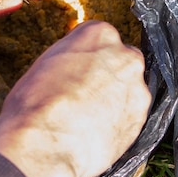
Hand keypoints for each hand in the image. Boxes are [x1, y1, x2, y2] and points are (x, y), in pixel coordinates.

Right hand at [0, 20, 150, 176]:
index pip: (99, 36)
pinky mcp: (141, 117)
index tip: (78, 67)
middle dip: (109, 72)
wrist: (46, 142)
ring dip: (116, 97)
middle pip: (122, 59)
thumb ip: (71, 58)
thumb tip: (75, 65)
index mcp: (99, 34)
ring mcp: (137, 87)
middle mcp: (125, 56)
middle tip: (87, 90)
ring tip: (90, 115)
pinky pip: (131, 114)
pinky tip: (97, 129)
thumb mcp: (45, 64)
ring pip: (130, 88)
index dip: (87, 55)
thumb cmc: (36, 102)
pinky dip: (118, 120)